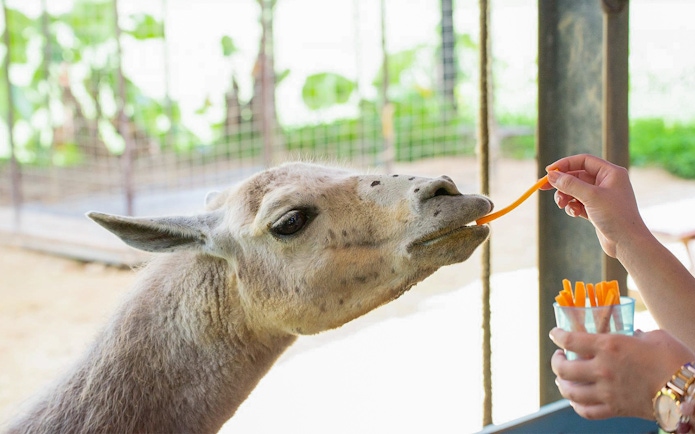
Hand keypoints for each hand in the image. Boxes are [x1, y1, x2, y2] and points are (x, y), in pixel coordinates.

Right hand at [544, 154, 649, 257]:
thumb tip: (551, 175)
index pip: (584, 161)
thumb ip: (569, 184)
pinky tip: (574, 214)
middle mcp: (607, 182)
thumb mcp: (590, 196)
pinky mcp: (597, 210)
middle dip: (562, 183)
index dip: (565, 164)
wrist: (628, 243)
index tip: (548, 171)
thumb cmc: (615, 216)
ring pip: (576, 190)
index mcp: (611, 173)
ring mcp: (602, 196)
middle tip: (543, 187)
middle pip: (577, 176)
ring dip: (566, 196)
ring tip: (561, 204)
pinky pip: (579, 203)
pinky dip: (573, 207)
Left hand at [550, 328, 694, 419]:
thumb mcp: (652, 336)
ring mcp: (607, 391)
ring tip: (562, 377)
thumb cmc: (675, 358)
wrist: (690, 391)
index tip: (554, 334)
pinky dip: (575, 404)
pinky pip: (585, 411)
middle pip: (563, 369)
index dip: (557, 336)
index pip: (570, 340)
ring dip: (561, 383)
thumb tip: (627, 335)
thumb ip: (632, 335)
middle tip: (559, 356)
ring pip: (570, 391)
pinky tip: (575, 398)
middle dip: (556, 361)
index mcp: (609, 346)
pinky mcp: (615, 409)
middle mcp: (603, 369)